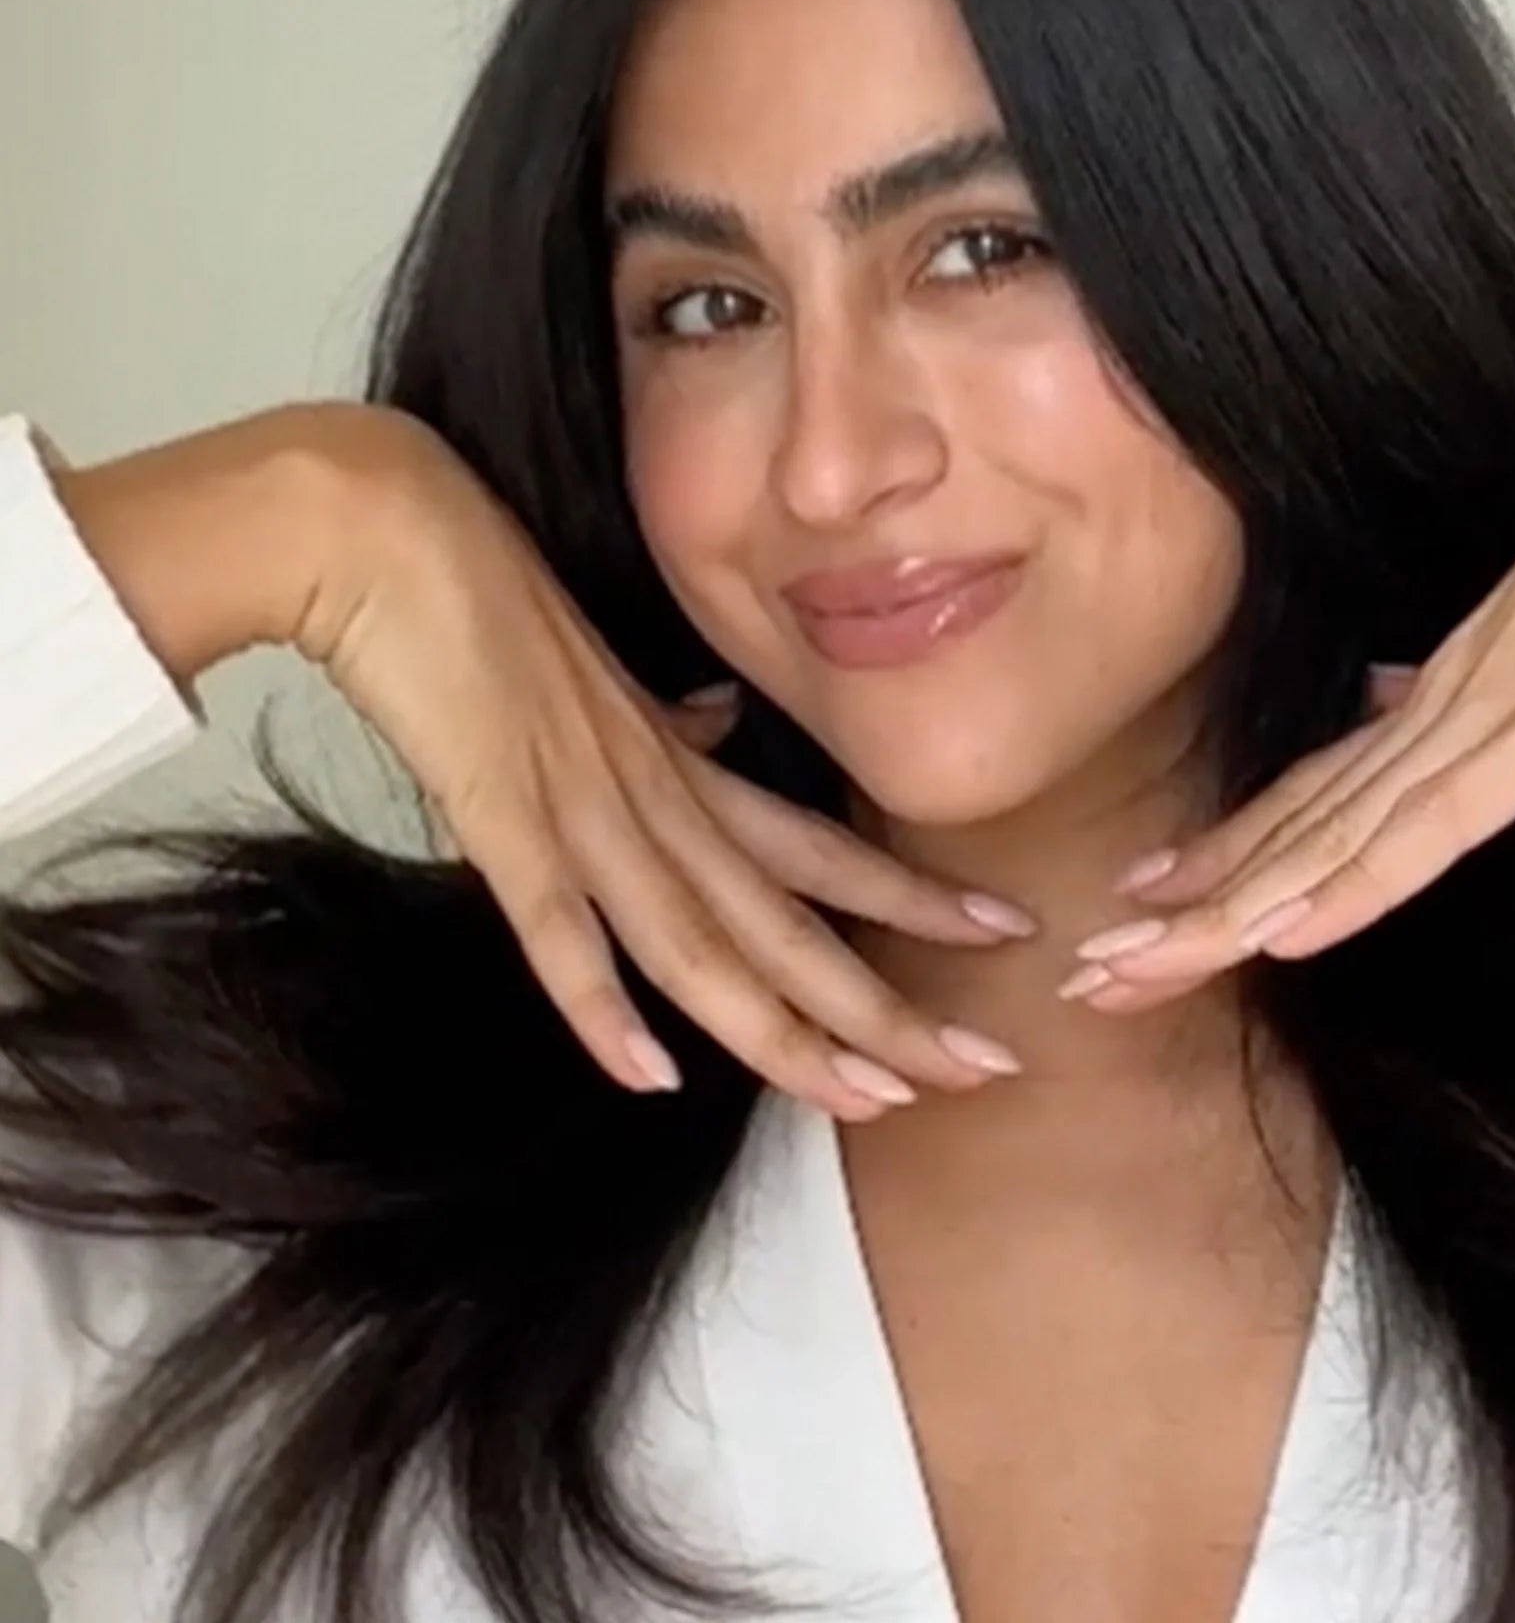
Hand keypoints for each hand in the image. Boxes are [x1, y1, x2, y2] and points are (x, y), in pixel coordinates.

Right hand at [286, 403, 1035, 1120]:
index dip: (915, 900)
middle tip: (986, 1069)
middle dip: (887, 1006)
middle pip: (789, 924)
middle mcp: (658, 797)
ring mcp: (585, 808)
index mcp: (683, 768)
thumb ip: (665, 725)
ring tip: (870, 1099)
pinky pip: (558, 927)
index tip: (1007, 932)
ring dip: (782, 1031)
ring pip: (701, 942)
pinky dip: (600, 1003)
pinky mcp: (501, 814)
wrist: (386, 534)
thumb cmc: (490, 599)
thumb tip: (715, 726)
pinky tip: (650, 1076)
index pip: (823, 853)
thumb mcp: (602, 676)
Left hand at [1066, 358, 1514, 1012]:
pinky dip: (1341, 890)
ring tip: (1123, 970)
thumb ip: (1482, 700)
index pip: (1306, 800)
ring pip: (1318, 848)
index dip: (1225, 857)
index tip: (1146, 897)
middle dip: (1184, 914)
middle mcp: (1425, 723)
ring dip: (1219, 921)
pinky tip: (1269, 935)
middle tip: (1089, 972)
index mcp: (1433, 706)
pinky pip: (1416, 834)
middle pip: (1283, 836)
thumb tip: (1409, 694)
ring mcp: (1469, 733)